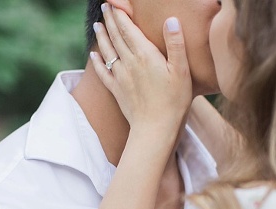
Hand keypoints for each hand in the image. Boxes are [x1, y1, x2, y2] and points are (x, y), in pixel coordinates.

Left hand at [90, 4, 191, 133]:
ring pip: (108, 52)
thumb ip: (176, 44)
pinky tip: (93, 55)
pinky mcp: (117, 91)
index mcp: (145, 55)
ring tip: (97, 25)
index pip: (129, 29)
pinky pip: (103, 73)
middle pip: (116, 37)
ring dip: (102, 37)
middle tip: (105, 8)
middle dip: (110, 21)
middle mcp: (129, 63)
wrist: (155, 129)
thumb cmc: (174, 101)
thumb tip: (171, 20)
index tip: (114, 4)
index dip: (121, 15)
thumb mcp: (181, 71)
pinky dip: (97, 62)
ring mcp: (121, 78)